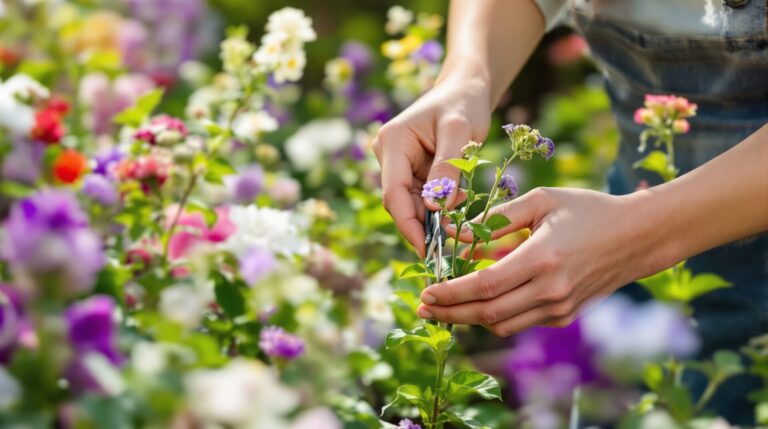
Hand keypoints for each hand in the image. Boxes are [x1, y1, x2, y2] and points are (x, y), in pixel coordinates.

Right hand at [372, 72, 491, 255]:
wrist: (465, 89)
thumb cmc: (463, 103)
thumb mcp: (460, 131)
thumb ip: (447, 167)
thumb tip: (435, 208)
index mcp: (393, 142)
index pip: (394, 193)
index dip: (408, 224)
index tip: (426, 250)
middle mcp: (388, 155)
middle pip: (400, 203)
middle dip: (423, 225)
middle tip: (449, 245)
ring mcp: (398, 164)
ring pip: (412, 204)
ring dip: (435, 218)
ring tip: (460, 221)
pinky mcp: (411, 171)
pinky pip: (422, 198)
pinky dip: (440, 208)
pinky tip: (458, 206)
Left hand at [417, 187, 669, 335]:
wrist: (637, 236)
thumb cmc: (587, 210)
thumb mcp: (540, 202)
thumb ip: (494, 219)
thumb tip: (453, 233)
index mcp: (543, 258)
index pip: (485, 286)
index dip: (451, 293)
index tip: (426, 292)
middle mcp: (551, 290)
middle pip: (488, 313)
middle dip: (450, 313)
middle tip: (423, 307)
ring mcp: (560, 308)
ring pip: (501, 323)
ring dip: (469, 317)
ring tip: (444, 305)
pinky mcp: (565, 316)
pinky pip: (519, 321)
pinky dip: (494, 314)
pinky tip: (477, 300)